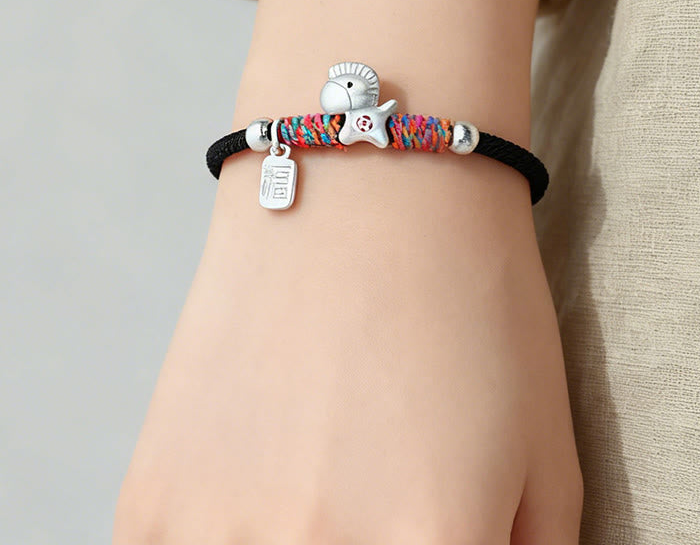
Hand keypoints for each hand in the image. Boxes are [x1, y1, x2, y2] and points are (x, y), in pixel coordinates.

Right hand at [112, 192, 581, 542]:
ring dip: (298, 542)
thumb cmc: (473, 303)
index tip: (428, 526)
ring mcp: (218, 534)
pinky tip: (261, 479)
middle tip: (380, 496)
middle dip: (376, 540)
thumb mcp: (547, 458)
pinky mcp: (152, 503)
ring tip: (323, 480)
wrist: (362, 190)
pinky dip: (232, 538)